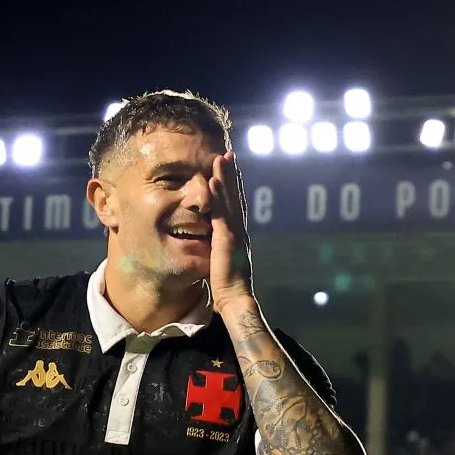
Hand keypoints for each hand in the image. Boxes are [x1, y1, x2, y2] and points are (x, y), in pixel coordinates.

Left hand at [208, 150, 253, 312]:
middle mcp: (240, 231)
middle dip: (233, 175)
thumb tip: (216, 244)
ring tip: (221, 158)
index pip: (236, 206)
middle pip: (236, 197)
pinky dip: (219, 194)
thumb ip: (221, 250)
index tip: (229, 171)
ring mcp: (235, 233)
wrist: (235, 300)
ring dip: (226, 178)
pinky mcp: (227, 238)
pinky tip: (214, 180)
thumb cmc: (227, 287)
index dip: (233, 188)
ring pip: (230, 200)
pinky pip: (222, 211)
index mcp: (238, 236)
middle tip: (228, 154)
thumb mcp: (223, 263)